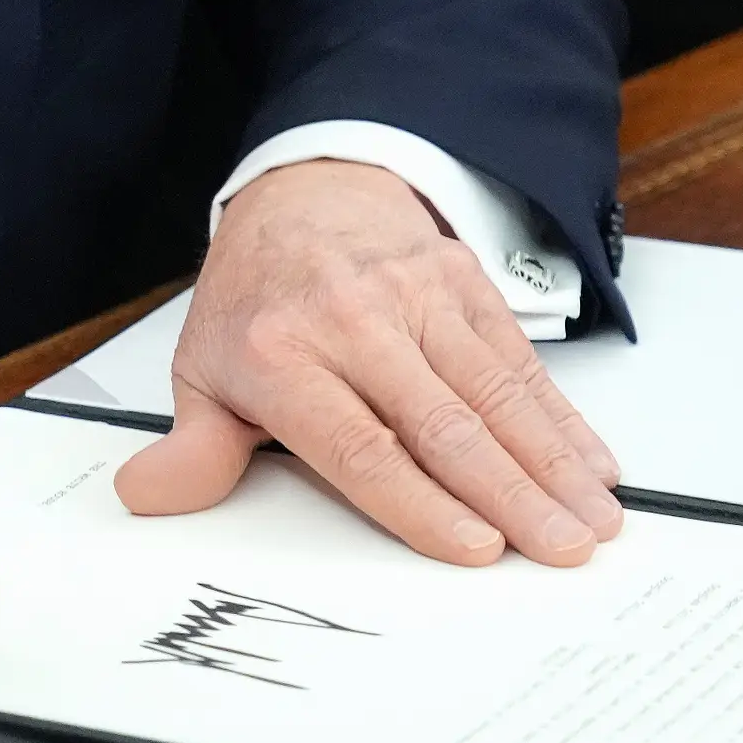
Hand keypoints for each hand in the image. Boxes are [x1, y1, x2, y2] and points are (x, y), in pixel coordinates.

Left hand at [117, 161, 622, 564]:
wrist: (304, 192)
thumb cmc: (258, 300)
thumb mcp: (205, 370)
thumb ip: (193, 447)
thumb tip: (149, 495)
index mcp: (283, 354)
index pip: (361, 444)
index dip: (422, 501)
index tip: (476, 549)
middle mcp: (354, 320)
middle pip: (443, 422)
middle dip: (511, 494)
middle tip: (561, 551)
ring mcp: (416, 295)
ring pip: (495, 391)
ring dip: (553, 461)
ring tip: (594, 520)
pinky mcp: (463, 281)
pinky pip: (519, 359)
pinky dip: (562, 415)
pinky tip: (594, 463)